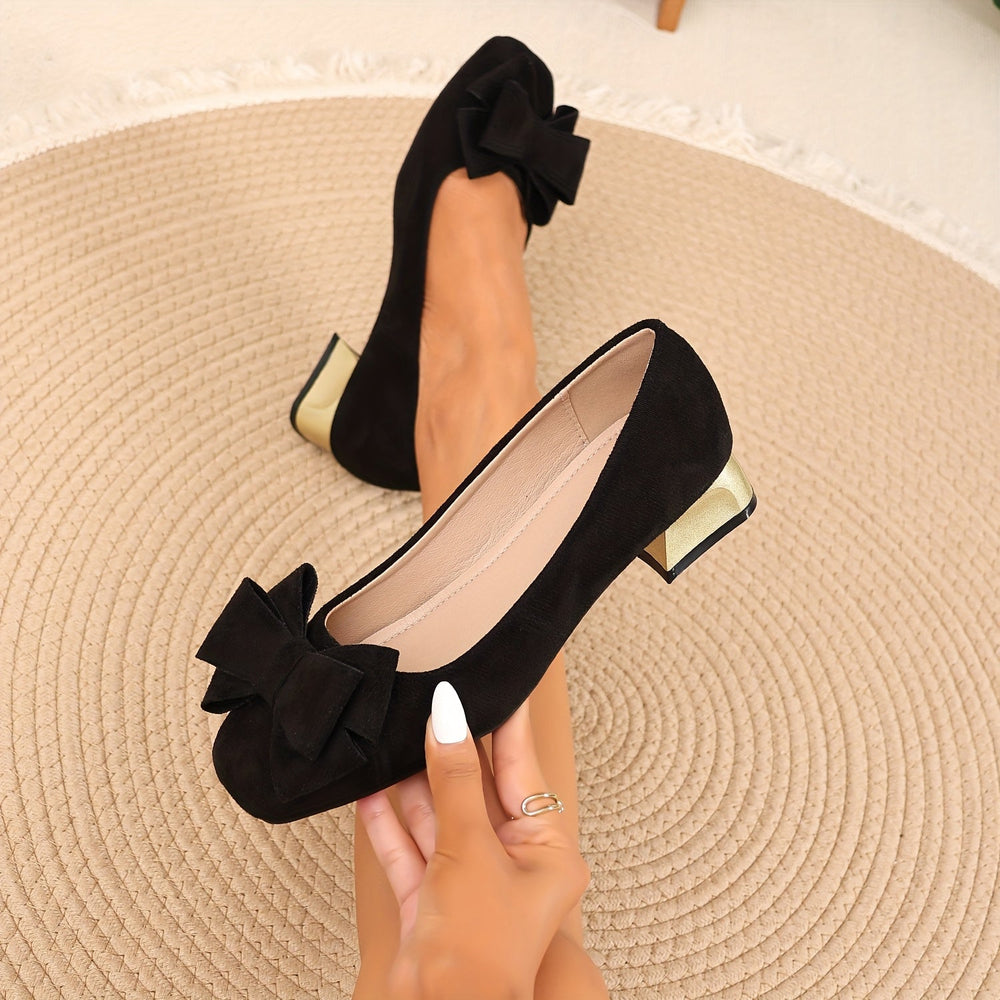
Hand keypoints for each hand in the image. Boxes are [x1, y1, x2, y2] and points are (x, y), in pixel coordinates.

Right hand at [356, 682, 590, 999]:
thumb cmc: (482, 946)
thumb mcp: (471, 845)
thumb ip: (455, 777)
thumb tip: (448, 715)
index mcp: (547, 849)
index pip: (523, 769)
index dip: (506, 724)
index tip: (495, 682)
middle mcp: (511, 863)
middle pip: (477, 790)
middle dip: (451, 751)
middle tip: (432, 702)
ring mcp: (469, 882)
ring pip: (439, 817)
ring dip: (414, 784)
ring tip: (393, 736)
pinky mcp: (432, 901)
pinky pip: (410, 850)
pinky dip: (390, 823)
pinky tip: (368, 791)